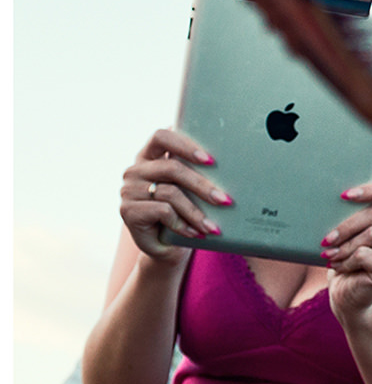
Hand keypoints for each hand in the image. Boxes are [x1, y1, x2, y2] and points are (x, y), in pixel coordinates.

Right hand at [118, 128, 227, 260]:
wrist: (167, 247)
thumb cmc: (184, 212)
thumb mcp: (190, 190)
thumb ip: (197, 171)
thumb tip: (233, 162)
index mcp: (150, 157)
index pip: (162, 136)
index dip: (186, 145)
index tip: (211, 160)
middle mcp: (135, 170)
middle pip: (172, 167)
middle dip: (202, 185)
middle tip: (225, 200)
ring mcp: (128, 190)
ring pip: (170, 192)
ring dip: (196, 212)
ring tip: (213, 227)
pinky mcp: (127, 211)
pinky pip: (162, 211)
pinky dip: (182, 224)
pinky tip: (194, 233)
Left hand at [324, 165, 371, 322]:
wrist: (349, 296)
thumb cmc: (350, 259)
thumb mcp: (357, 229)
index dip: (371, 190)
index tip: (343, 195)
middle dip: (346, 225)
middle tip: (326, 238)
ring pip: (371, 234)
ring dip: (344, 245)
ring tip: (331, 255)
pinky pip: (365, 254)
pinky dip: (347, 260)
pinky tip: (340, 267)